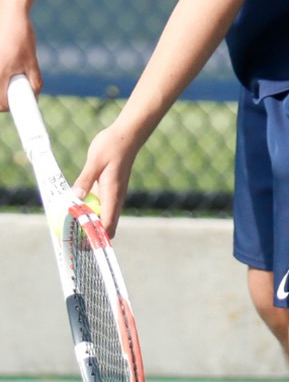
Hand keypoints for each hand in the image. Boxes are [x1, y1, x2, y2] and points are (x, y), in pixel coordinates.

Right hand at [0, 5, 41, 110]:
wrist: (9, 15)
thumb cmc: (21, 36)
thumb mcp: (32, 60)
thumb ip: (34, 81)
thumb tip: (35, 98)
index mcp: (0, 73)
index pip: (0, 103)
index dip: (9, 107)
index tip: (15, 106)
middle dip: (2, 96)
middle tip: (13, 88)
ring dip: (0, 84)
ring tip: (9, 70)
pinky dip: (0, 75)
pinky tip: (5, 62)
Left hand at [73, 121, 140, 237]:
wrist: (127, 135)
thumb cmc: (112, 146)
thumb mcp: (94, 161)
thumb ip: (85, 180)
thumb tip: (74, 198)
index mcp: (113, 195)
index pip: (107, 225)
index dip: (96, 238)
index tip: (81, 245)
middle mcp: (115, 198)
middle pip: (106, 227)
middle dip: (91, 236)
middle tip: (71, 240)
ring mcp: (112, 194)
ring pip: (102, 218)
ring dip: (88, 224)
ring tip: (69, 228)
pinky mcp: (108, 189)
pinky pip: (98, 206)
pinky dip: (87, 212)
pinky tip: (73, 210)